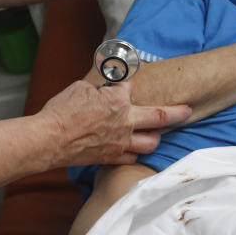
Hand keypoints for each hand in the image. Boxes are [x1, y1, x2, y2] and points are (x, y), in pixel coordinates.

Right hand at [39, 80, 190, 167]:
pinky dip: (136, 153)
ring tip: (158, 133)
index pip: (133, 85)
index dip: (131, 80)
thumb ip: (99, 87)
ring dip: (156, 137)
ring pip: (152, 142)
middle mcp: (125, 121)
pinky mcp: (111, 158)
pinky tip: (137, 150)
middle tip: (187, 110)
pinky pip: (132, 158)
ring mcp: (120, 142)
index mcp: (118, 99)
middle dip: (178, 112)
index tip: (132, 77)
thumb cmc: (61, 111)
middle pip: (161, 117)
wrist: (48, 139)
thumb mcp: (81, 87)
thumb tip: (105, 88)